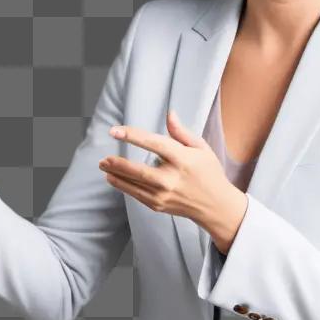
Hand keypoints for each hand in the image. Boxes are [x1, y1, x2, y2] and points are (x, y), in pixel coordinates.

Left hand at [98, 109, 247, 248]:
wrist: (216, 206)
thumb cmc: (209, 172)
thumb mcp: (201, 148)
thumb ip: (182, 132)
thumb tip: (169, 113)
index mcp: (183, 159)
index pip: (154, 144)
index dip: (133, 136)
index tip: (116, 131)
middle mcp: (172, 178)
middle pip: (139, 170)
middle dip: (118, 163)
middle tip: (103, 158)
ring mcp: (164, 194)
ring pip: (134, 184)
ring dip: (116, 175)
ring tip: (104, 166)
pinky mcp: (159, 205)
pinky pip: (136, 195)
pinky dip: (123, 187)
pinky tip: (113, 179)